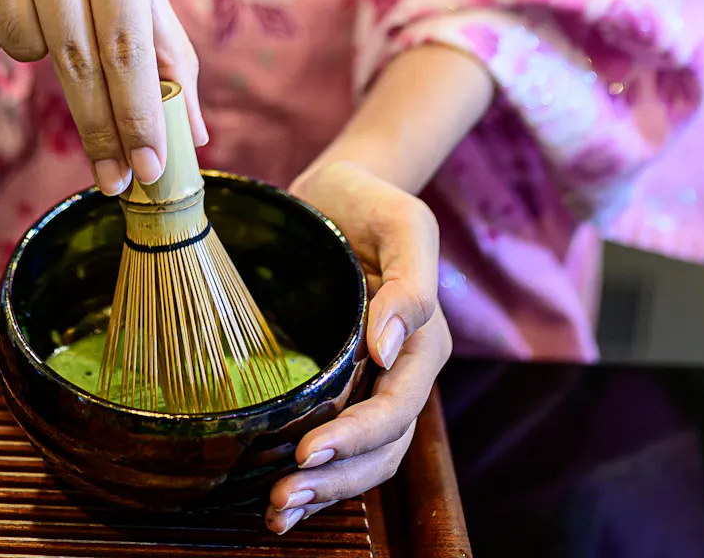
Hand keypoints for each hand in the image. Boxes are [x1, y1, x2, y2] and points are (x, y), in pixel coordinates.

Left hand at [264, 161, 451, 534]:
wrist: (340, 192)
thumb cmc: (373, 203)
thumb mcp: (402, 224)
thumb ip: (409, 283)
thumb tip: (388, 347)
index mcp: (425, 341)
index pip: (397, 408)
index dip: (356, 437)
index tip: (307, 452)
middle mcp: (402, 372)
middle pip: (382, 447)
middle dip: (336, 479)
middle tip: (282, 497)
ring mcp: (371, 383)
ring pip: (364, 458)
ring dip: (325, 490)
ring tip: (277, 510)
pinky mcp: (339, 383)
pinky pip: (337, 440)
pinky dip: (315, 475)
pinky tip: (280, 497)